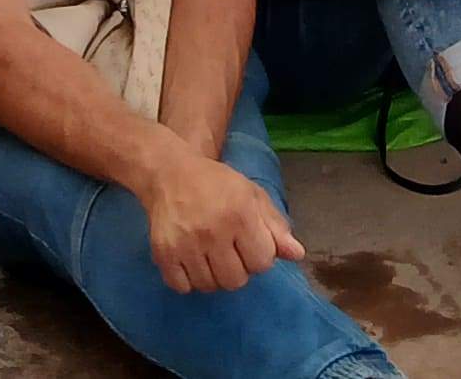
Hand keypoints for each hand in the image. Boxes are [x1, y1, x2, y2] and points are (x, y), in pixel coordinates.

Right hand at [142, 151, 302, 294]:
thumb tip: (297, 254)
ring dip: (213, 276)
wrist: (171, 173)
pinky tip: (191, 261)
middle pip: (236, 281)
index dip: (259, 255)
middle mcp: (212, 231)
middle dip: (237, 269)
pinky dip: (188, 281)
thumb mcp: (253, 195)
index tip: (249, 243)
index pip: (262, 262)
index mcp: (240, 214)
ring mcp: (185, 244)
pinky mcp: (163, 254)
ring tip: (210, 254)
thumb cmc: (218, 185)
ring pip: (209, 286)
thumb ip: (276, 226)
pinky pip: (182, 288)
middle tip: (229, 250)